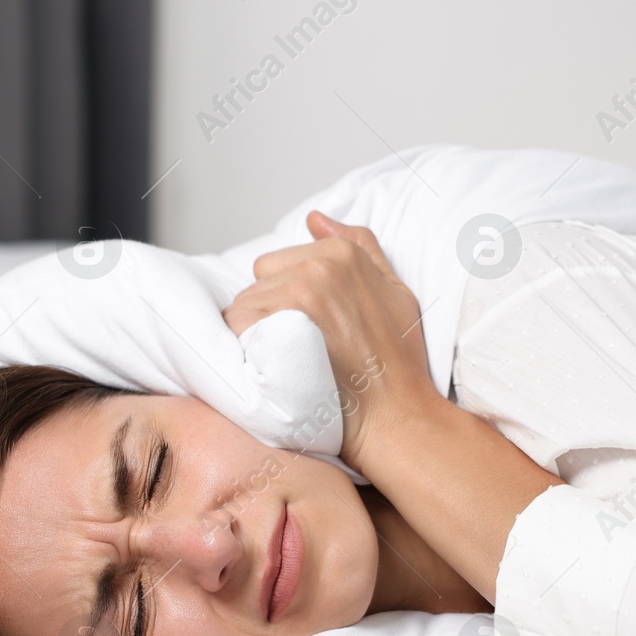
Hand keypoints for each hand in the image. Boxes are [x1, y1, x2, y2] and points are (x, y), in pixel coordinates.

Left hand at [222, 211, 436, 473]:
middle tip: (298, 348)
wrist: (396, 416)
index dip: (288, 300)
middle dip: (270, 311)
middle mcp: (319, 266)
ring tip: (288, 363)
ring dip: (255, 334)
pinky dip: (245, 351)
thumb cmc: (399, 364)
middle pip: (259, 280)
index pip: (279, 263)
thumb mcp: (395, 293)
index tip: (309, 330)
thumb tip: (315, 218)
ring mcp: (297, 294)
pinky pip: (235, 328)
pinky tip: (275, 371)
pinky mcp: (277, 325)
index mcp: (345, 254)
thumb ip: (360, 248)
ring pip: (243, 305)